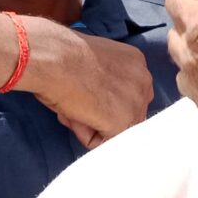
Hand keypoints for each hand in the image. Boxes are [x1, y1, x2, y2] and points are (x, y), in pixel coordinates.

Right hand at [23, 22, 153, 146]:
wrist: (54, 58)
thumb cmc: (61, 55)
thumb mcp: (95, 62)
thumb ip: (105, 80)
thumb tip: (98, 105)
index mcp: (136, 62)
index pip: (130, 94)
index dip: (106, 101)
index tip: (87, 97)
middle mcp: (144, 81)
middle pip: (129, 114)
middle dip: (103, 116)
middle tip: (77, 105)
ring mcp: (135, 103)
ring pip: (117, 129)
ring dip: (94, 126)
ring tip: (73, 109)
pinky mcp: (123, 121)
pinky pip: (105, 142)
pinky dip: (86, 136)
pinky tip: (74, 116)